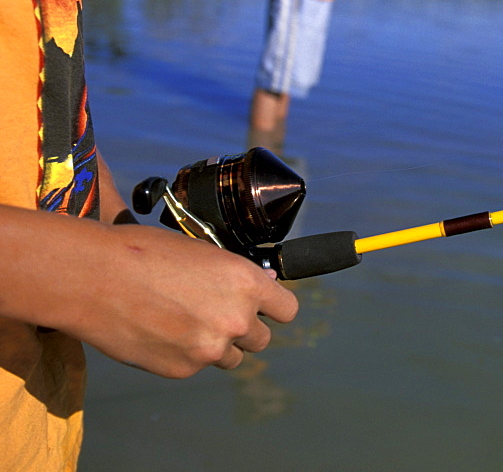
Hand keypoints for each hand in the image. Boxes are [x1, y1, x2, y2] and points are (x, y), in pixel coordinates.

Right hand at [0, 207, 298, 378]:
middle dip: (242, 329)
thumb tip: (262, 284)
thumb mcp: (203, 251)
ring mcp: (211, 348)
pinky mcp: (184, 369)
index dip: (273, 308)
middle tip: (213, 315)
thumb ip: (235, 275)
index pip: (287, 310)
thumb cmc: (145, 254)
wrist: (95, 278)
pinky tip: (160, 333)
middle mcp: (237, 318)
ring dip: (216, 346)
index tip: (262, 308)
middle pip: (261, 339)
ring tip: (183, 323)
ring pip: (231, 357)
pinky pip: (196, 367)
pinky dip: (184, 356)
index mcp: (247, 282)